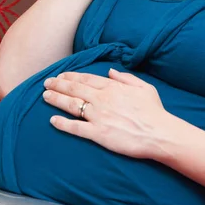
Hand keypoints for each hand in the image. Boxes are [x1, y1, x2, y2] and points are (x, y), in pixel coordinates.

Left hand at [43, 69, 167, 158]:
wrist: (159, 133)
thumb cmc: (154, 111)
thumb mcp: (144, 87)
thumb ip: (125, 77)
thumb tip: (110, 71)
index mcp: (112, 87)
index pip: (86, 79)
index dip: (71, 76)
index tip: (61, 75)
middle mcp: (102, 99)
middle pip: (75, 89)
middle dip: (58, 84)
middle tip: (46, 83)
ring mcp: (98, 116)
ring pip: (71, 105)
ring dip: (56, 99)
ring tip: (45, 96)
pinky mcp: (98, 133)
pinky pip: (76, 128)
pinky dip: (63, 124)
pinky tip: (52, 120)